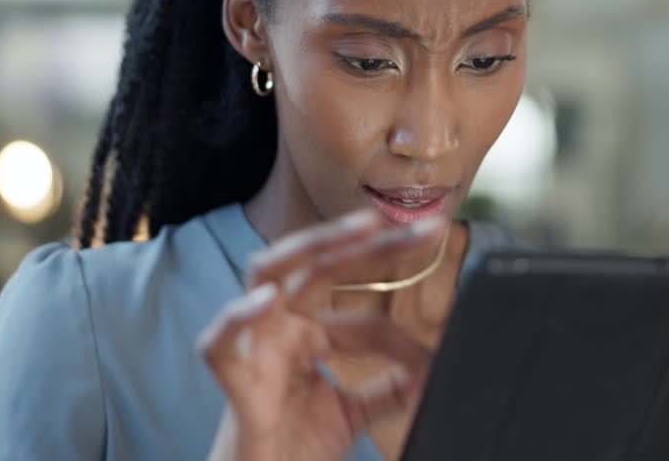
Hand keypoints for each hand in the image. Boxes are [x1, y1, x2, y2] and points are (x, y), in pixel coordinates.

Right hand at [200, 211, 442, 460]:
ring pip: (265, 274)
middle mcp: (280, 325)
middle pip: (318, 264)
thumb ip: (390, 387)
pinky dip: (239, 318)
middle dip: (367, 241)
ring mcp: (256, 347)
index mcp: (307, 328)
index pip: (358, 298)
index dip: (403, 312)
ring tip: (359, 230)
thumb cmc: (295, 447)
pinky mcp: (235, 383)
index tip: (447, 329)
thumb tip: (433, 369)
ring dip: (310, 246)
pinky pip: (222, 344)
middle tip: (422, 230)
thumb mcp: (356, 412)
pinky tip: (267, 300)